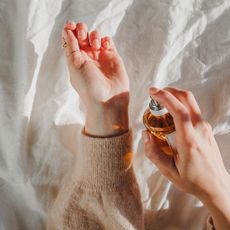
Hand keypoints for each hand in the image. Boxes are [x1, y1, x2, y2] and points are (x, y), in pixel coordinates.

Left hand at [62, 21, 128, 136]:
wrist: (107, 99)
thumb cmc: (88, 85)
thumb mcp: (75, 65)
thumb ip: (71, 47)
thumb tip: (66, 29)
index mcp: (75, 59)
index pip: (70, 39)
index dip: (70, 30)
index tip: (71, 26)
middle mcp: (87, 57)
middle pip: (82, 34)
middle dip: (81, 30)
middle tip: (82, 36)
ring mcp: (100, 56)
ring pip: (95, 36)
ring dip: (94, 35)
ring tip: (95, 46)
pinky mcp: (112, 56)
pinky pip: (108, 41)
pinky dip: (105, 39)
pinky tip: (104, 47)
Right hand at [143, 87, 229, 228]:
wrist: (216, 186)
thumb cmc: (193, 180)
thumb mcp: (168, 172)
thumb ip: (153, 153)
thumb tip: (145, 134)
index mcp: (190, 141)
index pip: (179, 112)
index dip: (165, 98)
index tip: (152, 92)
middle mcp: (200, 130)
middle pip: (187, 99)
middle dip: (170, 91)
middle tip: (155, 94)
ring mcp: (205, 128)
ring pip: (190, 103)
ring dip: (174, 98)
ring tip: (160, 106)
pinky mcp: (206, 128)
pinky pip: (191, 111)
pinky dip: (179, 107)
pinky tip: (169, 118)